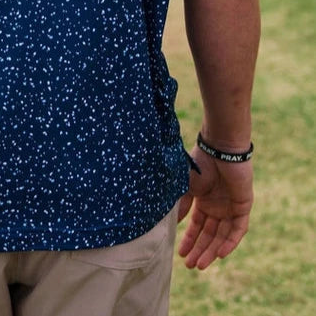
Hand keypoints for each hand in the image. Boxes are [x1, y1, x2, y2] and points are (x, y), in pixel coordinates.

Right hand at [177, 145, 252, 269]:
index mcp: (203, 200)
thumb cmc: (200, 164)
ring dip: (212, 250)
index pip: (197, 225)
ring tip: (201, 265)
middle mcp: (217, 206)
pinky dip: (230, 242)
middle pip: (209, 233)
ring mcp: (231, 206)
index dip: (189, 240)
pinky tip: (221, 254)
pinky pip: (238, 229)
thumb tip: (172, 224)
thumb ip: (181, 206)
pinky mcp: (243, 206)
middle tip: (190, 267)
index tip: (180, 254)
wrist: (219, 149)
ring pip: (222, 235)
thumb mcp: (186, 187)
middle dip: (200, 250)